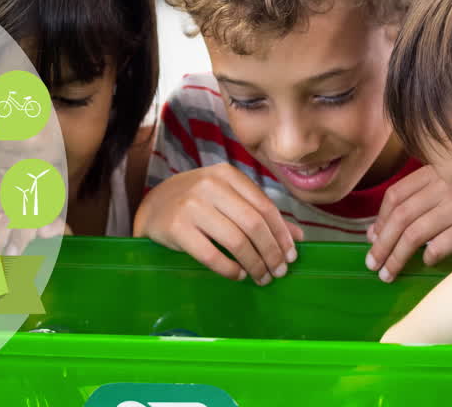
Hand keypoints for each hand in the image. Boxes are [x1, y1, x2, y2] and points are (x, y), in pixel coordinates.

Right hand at [134, 163, 303, 283]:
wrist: (153, 206)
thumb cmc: (197, 202)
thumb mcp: (228, 199)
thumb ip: (260, 214)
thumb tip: (297, 237)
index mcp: (228, 175)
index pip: (265, 206)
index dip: (282, 234)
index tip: (291, 256)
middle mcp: (210, 185)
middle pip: (253, 224)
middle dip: (271, 252)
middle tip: (279, 271)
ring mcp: (191, 205)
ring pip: (236, 240)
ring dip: (254, 264)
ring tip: (261, 277)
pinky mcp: (176, 227)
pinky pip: (211, 254)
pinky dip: (230, 269)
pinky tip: (238, 275)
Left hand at [365, 164, 451, 281]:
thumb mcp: (448, 177)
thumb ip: (416, 195)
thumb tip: (377, 230)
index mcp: (433, 172)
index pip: (396, 195)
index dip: (380, 218)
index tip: (372, 238)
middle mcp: (442, 187)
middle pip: (401, 217)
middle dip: (383, 244)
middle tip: (373, 264)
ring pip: (415, 233)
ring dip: (398, 256)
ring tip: (388, 272)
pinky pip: (442, 243)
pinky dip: (430, 254)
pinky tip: (426, 261)